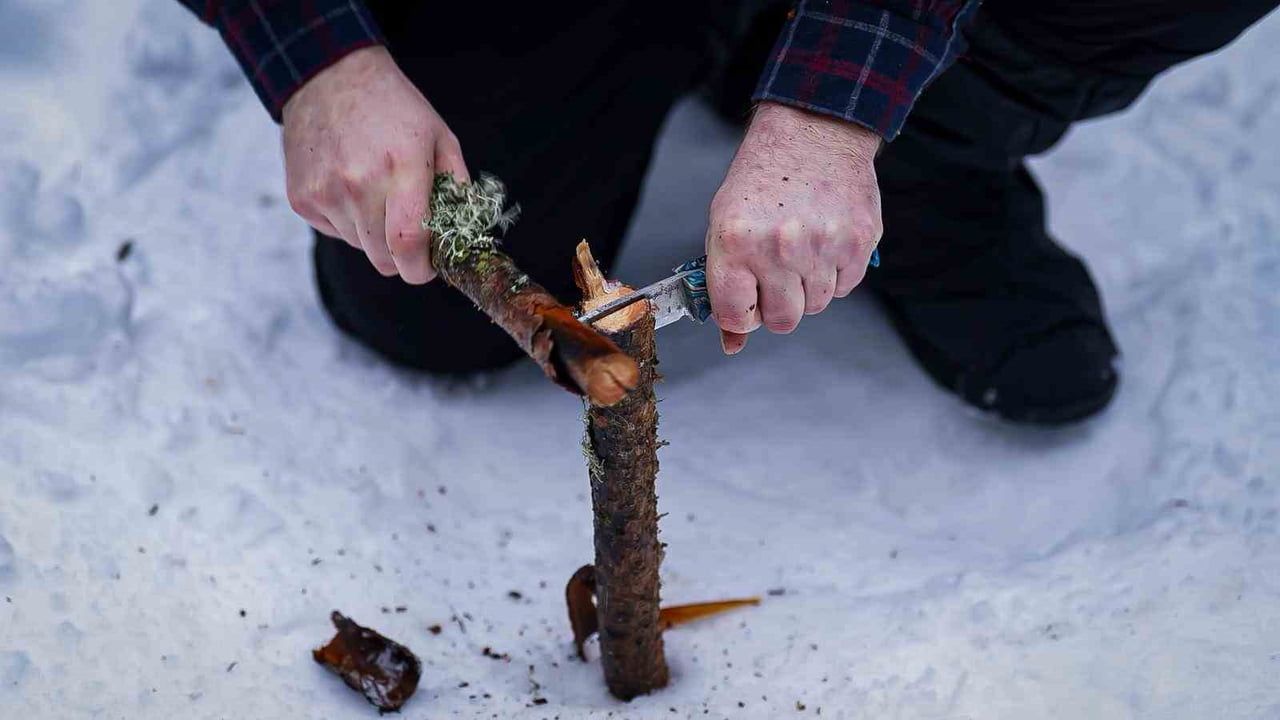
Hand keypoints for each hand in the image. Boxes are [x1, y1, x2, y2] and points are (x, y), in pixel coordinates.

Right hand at [282, 46, 467, 283]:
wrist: (329, 77)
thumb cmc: (394, 108)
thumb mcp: (441, 136)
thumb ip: (459, 187)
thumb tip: (463, 235)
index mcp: (401, 167)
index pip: (407, 243)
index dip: (420, 269)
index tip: (428, 267)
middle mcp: (358, 183)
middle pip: (383, 258)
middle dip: (401, 257)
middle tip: (408, 233)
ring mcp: (325, 192)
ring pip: (360, 248)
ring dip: (374, 235)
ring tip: (376, 193)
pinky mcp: (302, 198)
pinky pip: (335, 232)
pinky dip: (348, 221)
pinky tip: (349, 185)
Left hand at [706, 102, 881, 353]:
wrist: (813, 131)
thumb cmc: (763, 178)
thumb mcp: (725, 224)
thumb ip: (725, 283)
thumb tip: (733, 343)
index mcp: (737, 241)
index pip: (736, 316)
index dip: (739, 315)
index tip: (744, 302)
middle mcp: (780, 247)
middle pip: (782, 320)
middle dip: (776, 305)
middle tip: (775, 274)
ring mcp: (823, 246)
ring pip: (816, 306)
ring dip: (807, 288)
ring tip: (801, 249)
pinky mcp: (859, 243)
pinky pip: (844, 287)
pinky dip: (834, 273)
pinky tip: (824, 240)